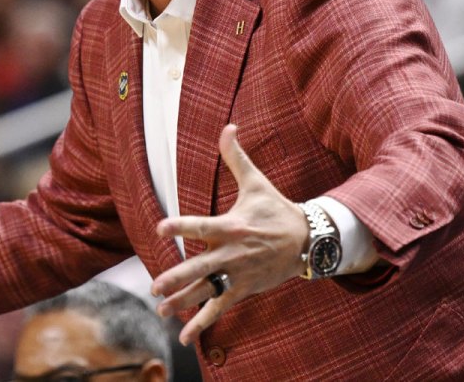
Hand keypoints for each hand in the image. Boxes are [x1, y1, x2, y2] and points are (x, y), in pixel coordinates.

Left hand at [151, 125, 308, 344]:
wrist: (308, 240)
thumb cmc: (276, 209)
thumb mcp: (257, 182)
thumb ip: (236, 157)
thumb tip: (228, 125)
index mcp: (231, 225)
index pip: (201, 224)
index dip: (181, 225)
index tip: (160, 227)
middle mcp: (232, 252)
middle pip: (200, 266)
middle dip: (177, 277)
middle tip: (155, 284)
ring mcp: (237, 274)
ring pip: (206, 290)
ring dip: (183, 302)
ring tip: (160, 310)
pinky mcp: (243, 289)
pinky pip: (219, 307)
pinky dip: (202, 323)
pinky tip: (184, 337)